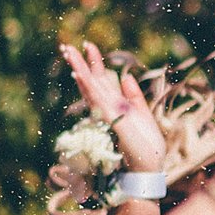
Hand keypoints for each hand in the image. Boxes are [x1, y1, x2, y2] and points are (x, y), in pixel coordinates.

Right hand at [59, 41, 166, 175]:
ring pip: (90, 87)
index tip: (88, 45)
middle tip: (66, 46)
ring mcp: (108, 113)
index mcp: (116, 105)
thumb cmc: (146, 147)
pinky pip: (98, 100)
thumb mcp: (144, 116)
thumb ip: (135, 97)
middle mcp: (108, 108)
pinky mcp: (112, 120)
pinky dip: (89, 87)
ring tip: (68, 53)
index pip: (102, 80)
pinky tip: (81, 74)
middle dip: (80, 63)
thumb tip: (126, 76)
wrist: (147, 169)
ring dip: (80, 70)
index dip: (95, 63)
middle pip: (91, 81)